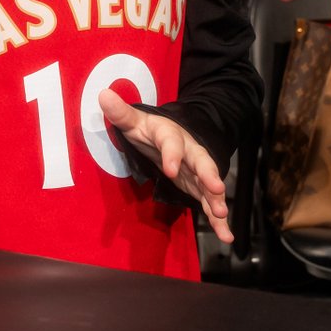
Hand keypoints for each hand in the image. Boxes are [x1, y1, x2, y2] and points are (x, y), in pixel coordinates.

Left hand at [98, 89, 232, 242]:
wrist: (167, 135)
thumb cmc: (148, 130)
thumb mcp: (134, 121)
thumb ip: (121, 112)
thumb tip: (104, 94)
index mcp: (170, 134)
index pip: (171, 142)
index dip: (172, 155)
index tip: (171, 170)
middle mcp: (188, 151)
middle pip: (201, 161)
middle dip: (209, 175)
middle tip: (217, 189)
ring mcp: (196, 171)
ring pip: (209, 184)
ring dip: (216, 200)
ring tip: (222, 215)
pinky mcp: (198, 187)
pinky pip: (209, 203)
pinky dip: (218, 219)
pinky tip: (226, 235)